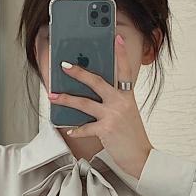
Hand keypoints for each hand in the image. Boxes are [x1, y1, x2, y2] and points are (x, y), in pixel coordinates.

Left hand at [48, 34, 152, 180]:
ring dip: (66, 99)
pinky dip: (76, 129)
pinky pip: (85, 127)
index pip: (124, 70)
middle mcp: (121, 102)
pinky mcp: (106, 130)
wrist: (141, 157)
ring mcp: (113, 115)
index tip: (116, 37)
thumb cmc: (132, 136)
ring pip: (84, 103)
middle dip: (78, 72)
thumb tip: (92, 95)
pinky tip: (69, 129)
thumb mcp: (127, 113)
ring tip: (53, 96)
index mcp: (127, 96)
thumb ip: (114, 101)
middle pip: (97, 82)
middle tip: (64, 65)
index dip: (121, 53)